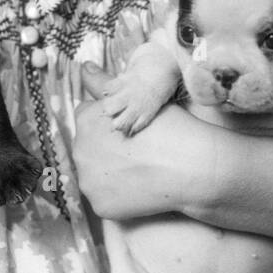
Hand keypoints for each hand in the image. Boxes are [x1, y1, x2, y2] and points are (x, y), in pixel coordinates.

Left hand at [73, 63, 178, 218]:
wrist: (192, 167)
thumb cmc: (169, 128)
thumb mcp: (137, 98)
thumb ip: (104, 83)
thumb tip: (84, 66)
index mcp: (86, 119)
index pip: (88, 119)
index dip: (110, 125)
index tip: (131, 132)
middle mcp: (80, 149)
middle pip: (89, 147)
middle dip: (106, 149)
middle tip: (138, 152)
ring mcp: (88, 180)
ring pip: (94, 174)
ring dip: (110, 173)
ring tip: (140, 172)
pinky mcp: (99, 206)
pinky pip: (104, 199)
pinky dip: (118, 196)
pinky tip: (140, 189)